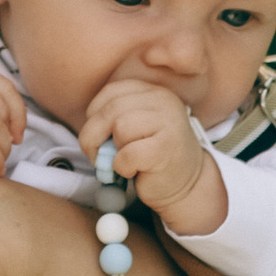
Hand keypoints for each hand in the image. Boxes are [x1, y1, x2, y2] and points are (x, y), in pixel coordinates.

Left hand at [77, 76, 219, 229]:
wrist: (187, 183)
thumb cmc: (153, 156)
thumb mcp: (135, 126)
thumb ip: (114, 118)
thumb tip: (89, 130)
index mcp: (152, 92)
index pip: (110, 92)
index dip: (94, 114)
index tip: (96, 133)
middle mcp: (163, 101)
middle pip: (110, 110)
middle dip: (92, 135)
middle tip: (95, 155)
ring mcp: (168, 123)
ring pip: (120, 128)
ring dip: (111, 151)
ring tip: (121, 161)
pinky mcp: (166, 148)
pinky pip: (127, 154)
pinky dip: (121, 167)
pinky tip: (133, 171)